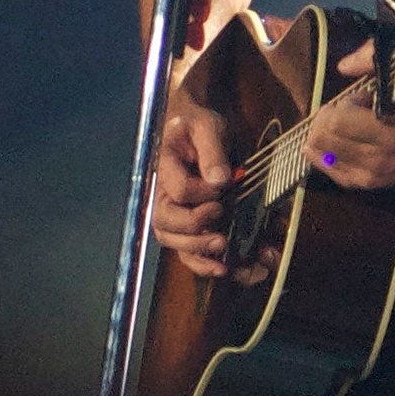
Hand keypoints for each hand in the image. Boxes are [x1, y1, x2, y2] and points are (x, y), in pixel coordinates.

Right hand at [151, 93, 278, 283]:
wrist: (196, 129)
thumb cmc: (198, 125)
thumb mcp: (207, 127)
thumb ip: (212, 150)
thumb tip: (220, 180)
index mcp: (166, 169)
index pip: (177, 190)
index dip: (199, 194)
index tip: (222, 187)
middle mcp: (165, 197)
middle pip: (166, 227)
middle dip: (194, 236)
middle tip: (221, 237)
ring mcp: (176, 214)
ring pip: (177, 246)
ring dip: (201, 257)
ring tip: (225, 262)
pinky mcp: (192, 225)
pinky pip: (192, 253)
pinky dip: (208, 265)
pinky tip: (229, 270)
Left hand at [305, 41, 394, 189]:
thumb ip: (378, 66)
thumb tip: (343, 66)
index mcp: (392, 137)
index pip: (341, 121)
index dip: (346, 102)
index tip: (364, 97)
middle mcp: (376, 161)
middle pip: (324, 136)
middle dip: (330, 115)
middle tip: (349, 107)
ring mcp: (368, 177)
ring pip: (320, 152)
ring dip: (324, 131)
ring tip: (343, 122)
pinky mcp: (363, 184)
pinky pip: (327, 168)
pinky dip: (323, 151)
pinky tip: (335, 139)